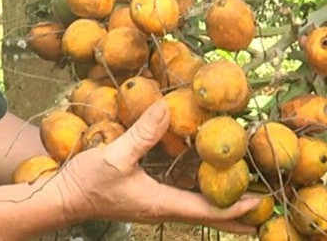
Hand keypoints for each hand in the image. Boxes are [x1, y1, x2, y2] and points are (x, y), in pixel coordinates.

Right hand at [50, 102, 257, 232]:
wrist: (61, 198)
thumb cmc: (87, 182)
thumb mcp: (114, 155)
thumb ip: (142, 134)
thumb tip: (167, 108)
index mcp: (161, 203)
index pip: (207, 211)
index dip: (235, 208)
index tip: (260, 203)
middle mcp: (162, 207)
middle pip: (208, 217)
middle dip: (236, 216)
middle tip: (264, 214)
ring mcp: (154, 204)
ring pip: (197, 210)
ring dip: (221, 207)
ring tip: (246, 200)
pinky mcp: (147, 197)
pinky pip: (183, 200)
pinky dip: (201, 197)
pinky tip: (206, 184)